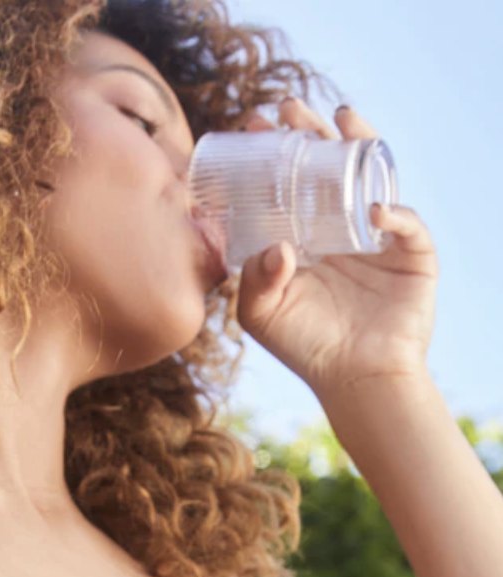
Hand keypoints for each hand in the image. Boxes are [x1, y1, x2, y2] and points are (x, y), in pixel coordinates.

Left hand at [235, 101, 438, 399]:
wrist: (355, 378)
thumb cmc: (304, 345)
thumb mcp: (261, 313)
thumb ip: (253, 278)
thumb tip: (278, 245)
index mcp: (306, 235)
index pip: (290, 181)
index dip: (275, 152)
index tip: (254, 127)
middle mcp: (341, 227)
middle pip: (329, 166)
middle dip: (312, 133)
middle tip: (289, 109)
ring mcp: (378, 237)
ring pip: (373, 177)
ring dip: (361, 144)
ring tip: (343, 118)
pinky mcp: (412, 256)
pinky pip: (408, 226)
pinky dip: (394, 214)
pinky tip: (373, 208)